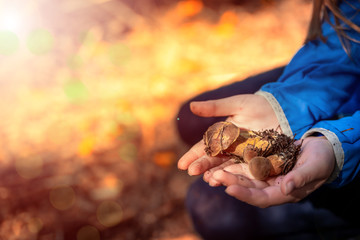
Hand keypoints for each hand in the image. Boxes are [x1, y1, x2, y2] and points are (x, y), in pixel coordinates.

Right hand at [178, 94, 278, 175]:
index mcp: (223, 135)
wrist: (284, 109)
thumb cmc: (259, 104)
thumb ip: (215, 108)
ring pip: (227, 167)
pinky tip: (229, 182)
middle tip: (191, 172)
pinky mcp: (258, 161)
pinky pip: (246, 170)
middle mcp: (231, 148)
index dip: (193, 155)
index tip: (181, 164)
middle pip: (214, 159)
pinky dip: (237, 176)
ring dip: (217, 174)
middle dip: (202, 165)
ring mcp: (244, 156)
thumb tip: (191, 106)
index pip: (204, 147)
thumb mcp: (236, 104)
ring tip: (208, 179)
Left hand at [209, 136, 335, 207]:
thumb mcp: (314, 167)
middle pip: (249, 188)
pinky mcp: (264, 163)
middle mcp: (273, 186)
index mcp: (285, 192)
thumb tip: (286, 189)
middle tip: (215, 177)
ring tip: (213, 171)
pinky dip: (235, 164)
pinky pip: (247, 165)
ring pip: (245, 177)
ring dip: (230, 174)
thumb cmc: (323, 159)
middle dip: (231, 183)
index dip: (245, 195)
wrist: (324, 147)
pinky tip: (223, 160)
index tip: (229, 189)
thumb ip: (300, 178)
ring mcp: (268, 175)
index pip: (262, 198)